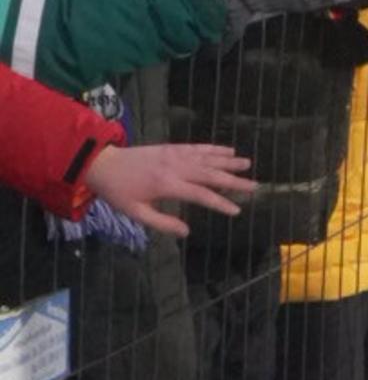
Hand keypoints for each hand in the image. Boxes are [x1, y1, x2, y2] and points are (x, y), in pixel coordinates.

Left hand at [84, 139, 256, 236]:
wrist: (102, 164)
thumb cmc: (118, 192)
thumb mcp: (136, 213)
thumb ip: (162, 223)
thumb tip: (186, 232)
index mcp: (167, 185)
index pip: (201, 195)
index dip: (220, 203)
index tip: (236, 211)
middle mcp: (175, 167)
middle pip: (210, 174)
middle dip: (233, 181)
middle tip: (254, 186)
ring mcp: (174, 155)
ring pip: (206, 158)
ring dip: (228, 162)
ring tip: (248, 164)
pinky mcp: (171, 148)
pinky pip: (196, 147)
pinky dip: (213, 148)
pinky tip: (227, 150)